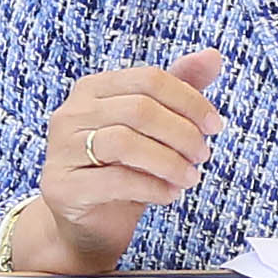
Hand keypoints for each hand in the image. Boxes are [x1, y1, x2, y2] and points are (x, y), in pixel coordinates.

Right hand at [11, 48, 223, 273]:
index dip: (190, 101)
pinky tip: (169, 194)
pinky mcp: (62, 186)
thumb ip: (180, 88)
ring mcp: (62, 148)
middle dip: (183, 133)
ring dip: (169, 162)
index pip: (150, 79)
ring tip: (190, 177)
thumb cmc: (124, 168)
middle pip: (140, 109)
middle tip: (203, 155)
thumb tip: (214, 56)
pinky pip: (116, 181)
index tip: (215, 125)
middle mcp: (72, 112)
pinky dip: (152, 187)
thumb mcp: (154, 127)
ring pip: (125, 142)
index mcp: (94, 88)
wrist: (91, 221)